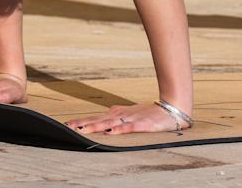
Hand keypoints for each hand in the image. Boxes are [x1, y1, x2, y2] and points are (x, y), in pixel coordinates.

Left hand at [65, 102, 191, 134]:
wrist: (171, 107)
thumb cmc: (151, 111)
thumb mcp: (132, 110)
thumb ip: (119, 112)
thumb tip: (109, 110)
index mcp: (118, 114)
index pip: (97, 117)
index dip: (83, 121)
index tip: (69, 124)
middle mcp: (122, 116)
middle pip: (100, 120)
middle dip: (84, 124)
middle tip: (70, 127)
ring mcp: (131, 119)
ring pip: (110, 124)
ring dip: (97, 127)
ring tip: (83, 130)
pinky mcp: (142, 124)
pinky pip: (129, 128)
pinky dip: (119, 130)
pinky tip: (111, 133)